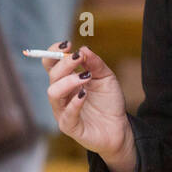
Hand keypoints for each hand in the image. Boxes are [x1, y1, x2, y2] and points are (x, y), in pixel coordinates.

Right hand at [44, 42, 136, 171]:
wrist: (120, 128)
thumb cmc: (109, 102)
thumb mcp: (106, 78)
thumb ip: (95, 64)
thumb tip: (83, 49)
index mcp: (66, 81)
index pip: (51, 64)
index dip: (54, 52)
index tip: (67, 44)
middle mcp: (61, 95)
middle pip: (52, 75)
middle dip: (64, 64)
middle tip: (79, 58)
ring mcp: (63, 111)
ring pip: (53, 93)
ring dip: (68, 81)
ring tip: (86, 77)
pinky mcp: (70, 127)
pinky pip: (66, 114)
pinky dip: (74, 103)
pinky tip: (84, 94)